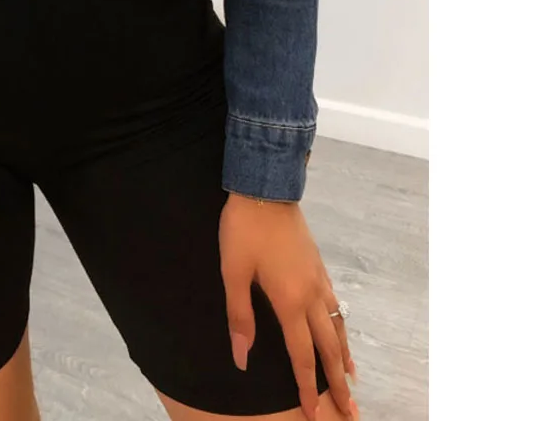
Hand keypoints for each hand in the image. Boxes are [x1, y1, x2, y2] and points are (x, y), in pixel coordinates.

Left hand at [219, 193, 357, 420]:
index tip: (315, 415)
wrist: (266, 187)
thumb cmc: (244, 230)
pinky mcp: (317, 264)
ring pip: (337, 325)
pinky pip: (335, 304)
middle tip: (351, 411)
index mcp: (290, 302)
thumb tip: (241, 357)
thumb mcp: (233, 272)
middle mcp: (311, 294)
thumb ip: (240, 316)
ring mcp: (318, 278)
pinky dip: (340, 326)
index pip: (302, 355)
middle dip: (338, 382)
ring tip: (351, 377)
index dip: (307, 387)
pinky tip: (338, 328)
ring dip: (343, 354)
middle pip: (329, 347)